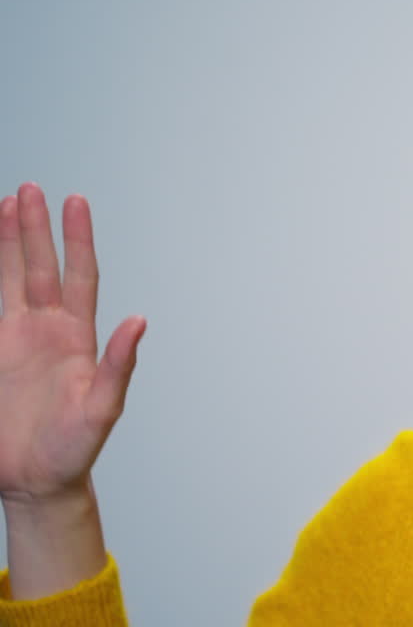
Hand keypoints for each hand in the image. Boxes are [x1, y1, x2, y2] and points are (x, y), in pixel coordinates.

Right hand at [0, 183, 145, 507]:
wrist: (37, 481)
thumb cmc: (75, 450)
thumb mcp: (103, 408)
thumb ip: (119, 365)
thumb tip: (140, 322)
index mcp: (77, 337)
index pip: (79, 276)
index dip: (77, 239)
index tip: (73, 201)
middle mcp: (47, 330)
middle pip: (40, 267)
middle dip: (33, 228)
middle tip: (26, 189)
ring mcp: (17, 340)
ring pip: (11, 280)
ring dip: (8, 244)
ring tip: (3, 205)